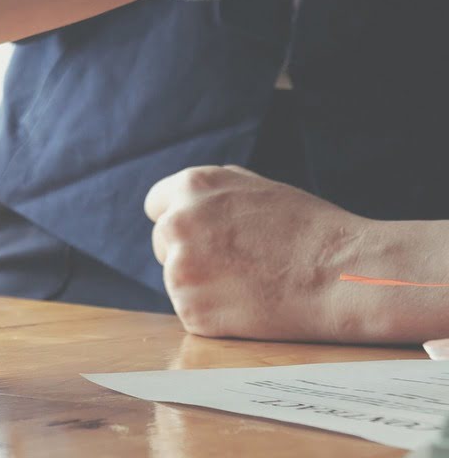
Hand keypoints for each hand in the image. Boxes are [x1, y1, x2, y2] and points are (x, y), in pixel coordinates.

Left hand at [146, 165, 374, 340]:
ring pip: (177, 279)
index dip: (179, 220)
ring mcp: (181, 270)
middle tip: (235, 264)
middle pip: (161, 244)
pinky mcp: (192, 311)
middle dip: (189, 253)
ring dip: (203, 284)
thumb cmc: (310, 229)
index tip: (197, 235)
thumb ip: (212, 192)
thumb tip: (182, 200)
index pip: (156, 206)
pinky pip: (193, 312)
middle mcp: (177, 224)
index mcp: (192, 187)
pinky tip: (250, 305)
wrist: (345, 275)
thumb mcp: (256, 188)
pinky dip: (215, 315)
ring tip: (250, 282)